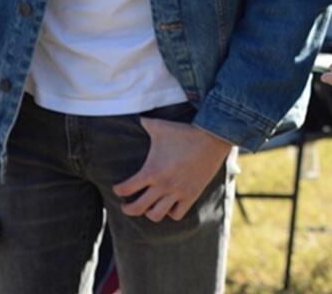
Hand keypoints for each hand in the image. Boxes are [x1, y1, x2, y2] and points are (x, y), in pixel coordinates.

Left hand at [113, 119, 231, 222]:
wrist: (212, 138)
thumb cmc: (184, 132)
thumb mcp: (160, 127)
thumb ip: (145, 123)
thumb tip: (136, 117)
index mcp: (152, 171)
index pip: (126, 189)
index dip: (118, 190)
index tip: (118, 188)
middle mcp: (163, 185)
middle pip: (137, 209)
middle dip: (127, 209)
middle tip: (126, 205)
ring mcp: (178, 192)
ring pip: (156, 215)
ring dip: (149, 212)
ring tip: (148, 206)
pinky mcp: (191, 195)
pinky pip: (177, 214)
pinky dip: (170, 212)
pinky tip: (169, 204)